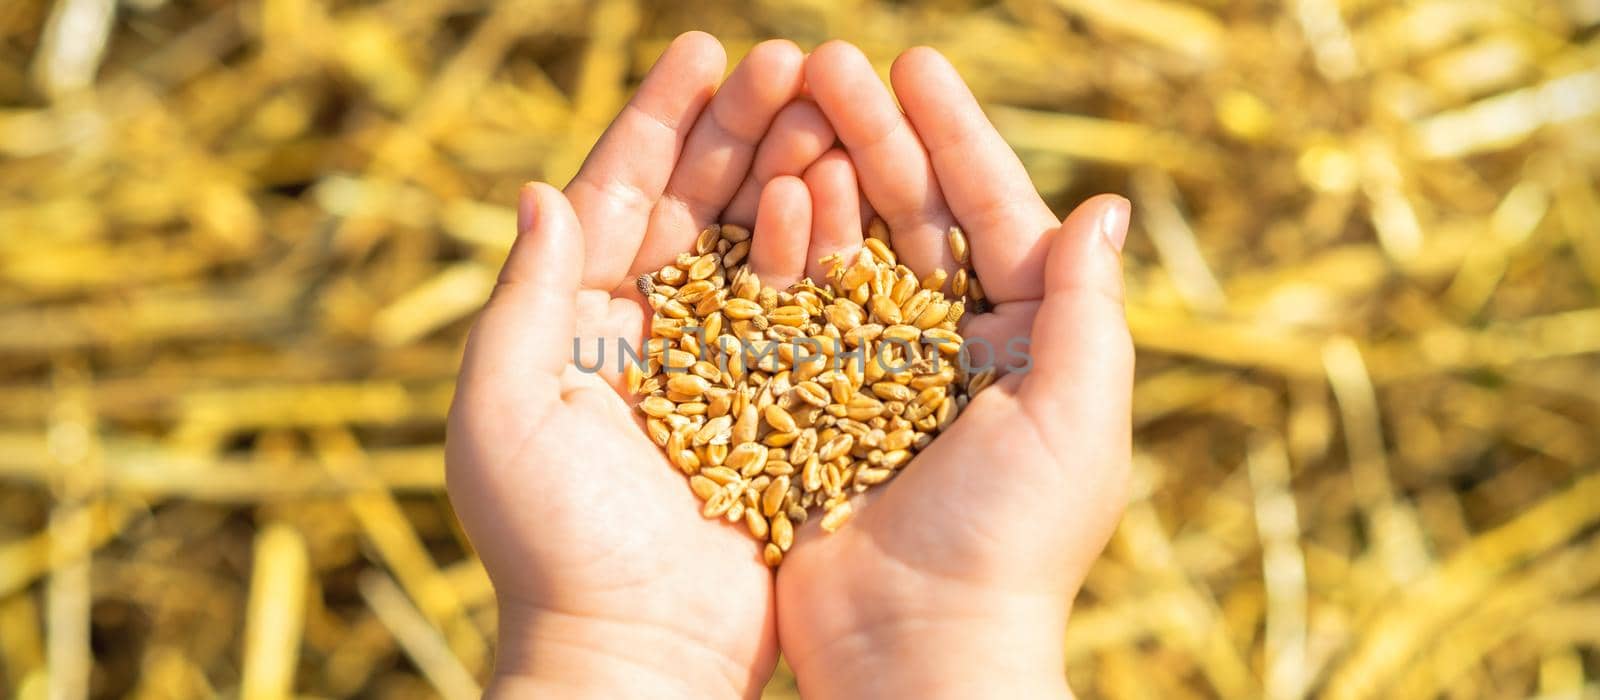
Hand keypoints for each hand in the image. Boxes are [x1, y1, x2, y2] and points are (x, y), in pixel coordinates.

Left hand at [446, 33, 836, 698]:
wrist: (634, 652)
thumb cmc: (552, 539)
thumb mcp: (506, 408)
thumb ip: (526, 295)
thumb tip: (542, 189)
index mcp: (575, 321)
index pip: (616, 195)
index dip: (660, 120)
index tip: (705, 50)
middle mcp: (648, 331)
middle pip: (696, 203)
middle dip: (741, 127)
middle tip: (791, 60)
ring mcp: (717, 366)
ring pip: (755, 244)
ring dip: (790, 171)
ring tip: (829, 108)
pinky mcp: (775, 406)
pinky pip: (801, 313)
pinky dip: (821, 253)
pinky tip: (847, 200)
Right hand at [773, 43, 1134, 697]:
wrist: (919, 653)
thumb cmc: (1013, 545)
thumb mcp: (1076, 420)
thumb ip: (1088, 310)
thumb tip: (1106, 205)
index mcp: (1026, 343)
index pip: (994, 214)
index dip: (958, 135)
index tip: (914, 63)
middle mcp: (951, 349)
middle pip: (912, 216)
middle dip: (874, 134)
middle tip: (826, 61)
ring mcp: (874, 375)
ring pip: (845, 250)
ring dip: (821, 174)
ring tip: (786, 107)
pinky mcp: (809, 407)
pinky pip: (791, 312)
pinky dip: (778, 253)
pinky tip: (758, 197)